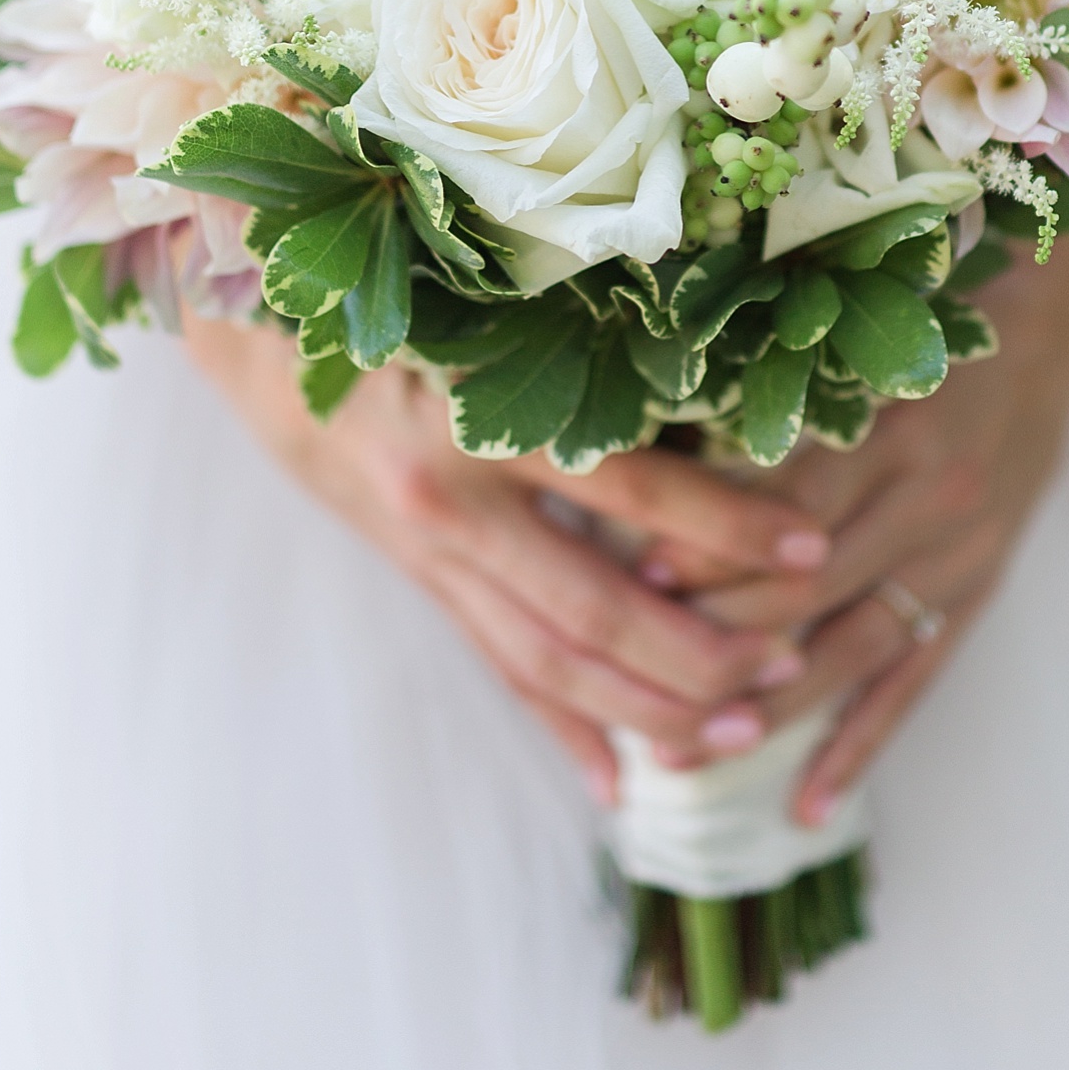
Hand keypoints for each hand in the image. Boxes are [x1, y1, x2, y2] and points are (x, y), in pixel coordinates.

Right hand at [180, 315, 833, 804]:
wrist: (257, 327)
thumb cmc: (390, 288)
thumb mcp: (481, 299)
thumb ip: (576, 342)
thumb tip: (712, 369)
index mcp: (479, 413)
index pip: (629, 486)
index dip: (723, 522)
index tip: (811, 545)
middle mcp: (452, 498)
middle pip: (593, 608)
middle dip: (698, 652)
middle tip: (788, 669)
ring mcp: (431, 548)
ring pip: (550, 655)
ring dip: (645, 704)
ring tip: (734, 732)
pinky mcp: (419, 574)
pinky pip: (499, 662)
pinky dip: (561, 723)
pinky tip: (617, 781)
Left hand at [636, 224, 1068, 820]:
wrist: (1042, 339)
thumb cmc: (912, 331)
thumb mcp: (847, 346)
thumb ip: (767, 398)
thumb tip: (652, 451)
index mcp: (888, 422)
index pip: (790, 504)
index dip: (719, 546)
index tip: (643, 577)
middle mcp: (928, 494)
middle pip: (812, 588)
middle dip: (722, 638)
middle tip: (638, 681)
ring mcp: (958, 553)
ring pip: (853, 650)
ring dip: (772, 709)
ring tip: (692, 755)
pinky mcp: (977, 594)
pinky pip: (912, 684)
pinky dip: (859, 747)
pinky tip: (805, 805)